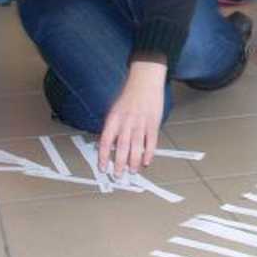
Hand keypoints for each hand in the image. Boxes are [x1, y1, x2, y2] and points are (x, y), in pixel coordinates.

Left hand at [98, 61, 166, 177]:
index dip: (103, 156)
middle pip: (121, 147)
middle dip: (119, 163)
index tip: (103, 167)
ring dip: (133, 161)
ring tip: (132, 171)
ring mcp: (141, 123)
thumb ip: (113, 127)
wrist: (145, 81)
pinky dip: (149, 153)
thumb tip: (110, 147)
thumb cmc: (129, 96)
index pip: (106, 141)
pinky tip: (146, 161)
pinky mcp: (153, 123)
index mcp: (114, 118)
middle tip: (118, 175)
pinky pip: (151, 141)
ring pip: (136, 146)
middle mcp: (126, 122)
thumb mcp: (116, 110)